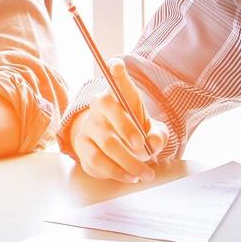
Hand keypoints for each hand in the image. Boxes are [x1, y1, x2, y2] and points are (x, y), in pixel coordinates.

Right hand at [66, 58, 168, 182]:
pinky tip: (130, 176)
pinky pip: (97, 160)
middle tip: (142, 146)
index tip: (117, 65)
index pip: (118, 80)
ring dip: (129, 162)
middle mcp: (99, 105)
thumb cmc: (135, 134)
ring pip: (106, 142)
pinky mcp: (81, 147)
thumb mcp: (152, 132)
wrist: (113, 150)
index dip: (117, 71)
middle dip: (126, 127)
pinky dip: (117, 172)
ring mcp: (88, 126)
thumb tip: (154, 142)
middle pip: (108, 107)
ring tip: (145, 173)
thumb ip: (159, 135)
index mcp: (119, 96)